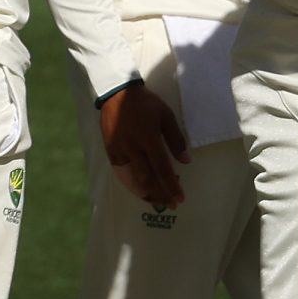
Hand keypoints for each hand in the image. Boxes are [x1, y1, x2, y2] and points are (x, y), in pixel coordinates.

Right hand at [98, 81, 189, 206]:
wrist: (117, 94)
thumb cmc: (146, 104)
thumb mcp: (167, 117)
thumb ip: (176, 140)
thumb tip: (186, 161)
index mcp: (148, 139)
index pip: (162, 169)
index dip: (172, 185)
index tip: (180, 197)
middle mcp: (133, 149)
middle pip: (147, 179)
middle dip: (160, 194)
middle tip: (172, 204)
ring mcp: (119, 151)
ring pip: (132, 179)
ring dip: (146, 193)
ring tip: (158, 202)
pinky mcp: (111, 152)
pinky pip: (122, 174)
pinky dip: (132, 184)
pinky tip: (141, 190)